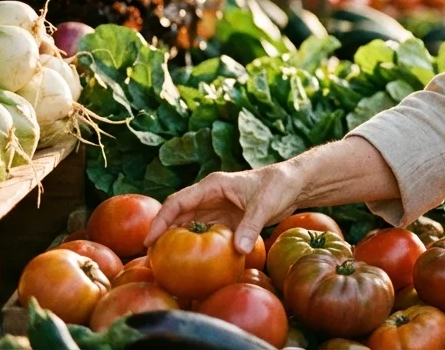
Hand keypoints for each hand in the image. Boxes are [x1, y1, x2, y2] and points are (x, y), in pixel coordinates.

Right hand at [144, 163, 304, 254]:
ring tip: (162, 260)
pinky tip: (189, 259)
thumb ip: (250, 227)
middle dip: (162, 232)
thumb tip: (238, 251)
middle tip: (150, 256)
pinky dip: (196, 243)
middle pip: (178, 214)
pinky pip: (205, 232)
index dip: (161, 220)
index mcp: (213, 186)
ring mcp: (217, 207)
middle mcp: (210, 196)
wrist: (295, 184)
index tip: (150, 239)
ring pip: (189, 224)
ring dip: (176, 239)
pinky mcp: (226, 219)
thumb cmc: (279, 185)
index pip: (178, 202)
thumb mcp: (265, 205)